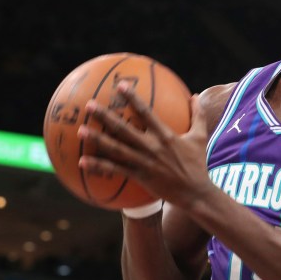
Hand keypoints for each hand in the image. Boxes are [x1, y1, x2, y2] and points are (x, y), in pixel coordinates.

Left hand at [78, 84, 209, 208]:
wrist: (195, 193)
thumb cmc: (197, 164)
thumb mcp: (200, 137)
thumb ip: (197, 114)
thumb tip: (195, 94)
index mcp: (166, 135)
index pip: (146, 113)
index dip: (133, 99)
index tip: (121, 86)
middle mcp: (152, 147)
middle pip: (124, 129)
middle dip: (106, 116)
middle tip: (89, 105)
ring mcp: (144, 162)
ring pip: (116, 149)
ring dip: (97, 139)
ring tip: (80, 130)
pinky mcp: (139, 176)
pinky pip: (116, 170)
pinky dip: (99, 166)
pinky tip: (82, 162)